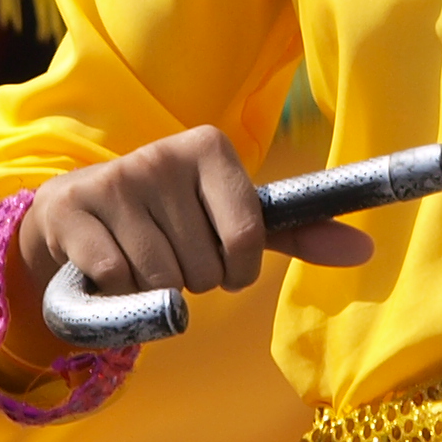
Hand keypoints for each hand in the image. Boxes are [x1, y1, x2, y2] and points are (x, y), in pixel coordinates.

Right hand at [2, 129, 373, 362]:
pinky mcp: (74, 210)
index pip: (249, 237)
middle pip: (204, 265)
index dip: (237, 269)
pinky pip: (118, 281)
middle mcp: (162, 153)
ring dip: (156, 290)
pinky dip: (119, 294)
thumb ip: (297, 233)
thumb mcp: (232, 218)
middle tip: (171, 256)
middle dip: (192, 279)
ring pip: (161, 278)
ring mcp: (116, 179)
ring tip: (141, 260)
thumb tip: (368, 251)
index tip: (223, 262)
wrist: (76, 214)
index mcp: (210, 146)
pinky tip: (109, 270)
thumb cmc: (171, 219)